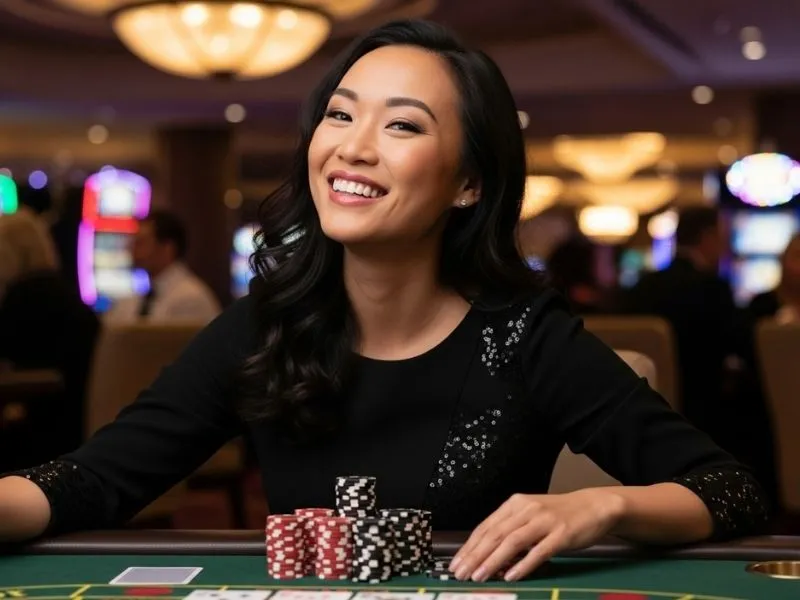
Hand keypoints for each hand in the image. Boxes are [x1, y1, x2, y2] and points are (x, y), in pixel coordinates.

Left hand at [449, 488, 625, 581]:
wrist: (593, 506)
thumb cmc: (559, 515)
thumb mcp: (530, 516)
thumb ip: (511, 531)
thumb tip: (488, 555)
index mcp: (515, 505)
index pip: (486, 526)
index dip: (469, 546)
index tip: (456, 563)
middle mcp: (526, 510)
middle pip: (495, 534)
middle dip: (475, 556)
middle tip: (460, 573)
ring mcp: (544, 521)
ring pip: (512, 542)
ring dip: (493, 561)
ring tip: (479, 576)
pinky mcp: (562, 533)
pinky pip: (539, 551)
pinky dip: (524, 564)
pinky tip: (512, 576)